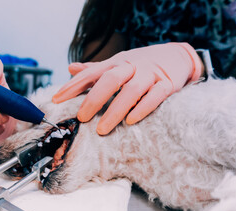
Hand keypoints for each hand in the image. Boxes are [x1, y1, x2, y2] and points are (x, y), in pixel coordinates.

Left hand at [53, 43, 202, 134]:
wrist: (178, 56)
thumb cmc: (142, 64)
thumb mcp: (118, 62)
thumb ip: (94, 68)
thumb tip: (70, 68)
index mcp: (116, 62)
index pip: (91, 73)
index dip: (73, 85)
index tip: (57, 99)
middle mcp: (131, 66)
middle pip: (110, 80)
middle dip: (94, 99)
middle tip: (81, 117)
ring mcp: (150, 74)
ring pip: (131, 90)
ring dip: (115, 110)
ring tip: (102, 129)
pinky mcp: (167, 84)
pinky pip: (155, 96)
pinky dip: (142, 108)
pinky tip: (130, 121)